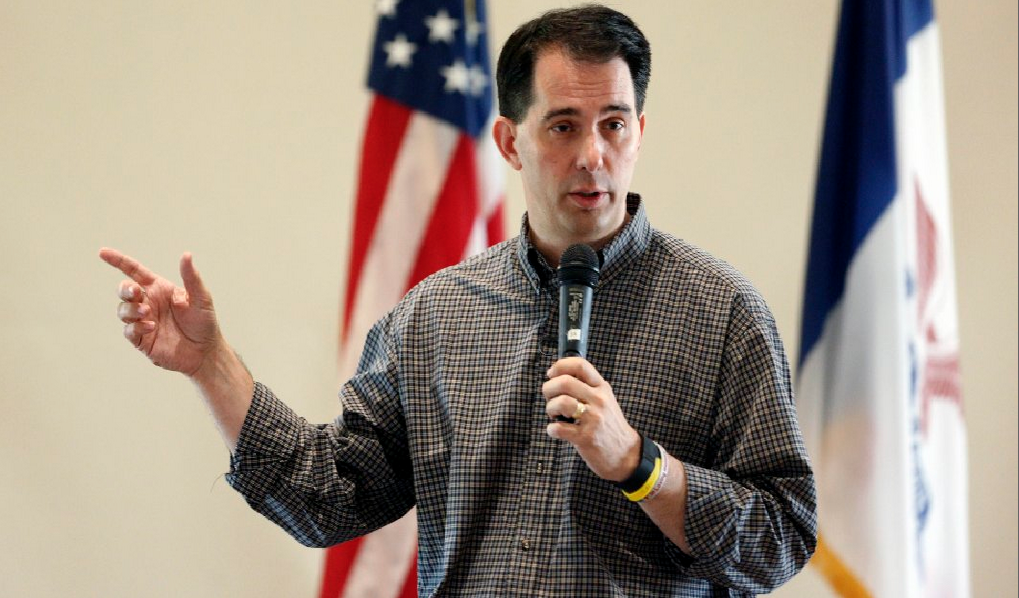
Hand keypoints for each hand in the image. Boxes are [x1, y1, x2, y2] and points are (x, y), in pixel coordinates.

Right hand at [99, 248, 221, 376]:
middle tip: (135, 292)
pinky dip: (136, 327)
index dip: (118, 261)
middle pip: (125, 291)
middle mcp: (148, 303)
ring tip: (147, 312)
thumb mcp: (201, 297)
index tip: (103, 252)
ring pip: (123, 310)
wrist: (206, 352)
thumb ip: (191, 277)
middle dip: (125, 289)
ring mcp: (143, 321)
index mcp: (159, 289)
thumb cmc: (204, 322)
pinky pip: (129, 330)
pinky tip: (151, 327)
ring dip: (131, 309)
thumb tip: (186, 255)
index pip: (134, 271)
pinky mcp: (142, 340)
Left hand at [544, 357, 640, 481]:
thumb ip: (586, 387)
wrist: (626, 454)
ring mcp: (593, 419)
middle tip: (549, 397)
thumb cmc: (608, 425)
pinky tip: (557, 431)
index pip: (580, 365)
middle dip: (548, 388)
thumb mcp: (604, 400)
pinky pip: (558, 428)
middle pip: (565, 382)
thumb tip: (558, 377)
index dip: (560, 366)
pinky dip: (551, 429)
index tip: (551, 375)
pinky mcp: (586, 438)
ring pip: (561, 402)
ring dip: (550, 408)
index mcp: (602, 388)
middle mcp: (599, 400)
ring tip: (554, 415)